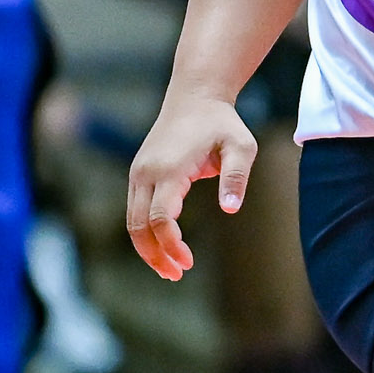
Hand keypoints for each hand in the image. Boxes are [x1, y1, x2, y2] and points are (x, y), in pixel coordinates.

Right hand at [127, 94, 257, 280]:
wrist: (195, 97)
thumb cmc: (221, 123)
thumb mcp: (241, 145)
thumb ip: (236, 177)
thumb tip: (230, 209)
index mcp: (169, 169)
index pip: (161, 219)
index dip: (172, 245)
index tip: (188, 262)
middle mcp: (146, 173)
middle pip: (138, 227)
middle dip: (155, 256)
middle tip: (177, 275)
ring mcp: (138, 173)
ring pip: (132, 222)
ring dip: (147, 249)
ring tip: (171, 270)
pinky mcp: (138, 174)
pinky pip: (135, 212)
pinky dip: (145, 234)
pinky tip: (164, 247)